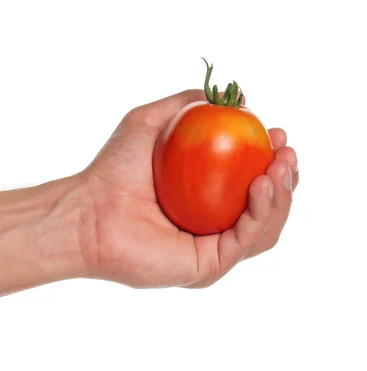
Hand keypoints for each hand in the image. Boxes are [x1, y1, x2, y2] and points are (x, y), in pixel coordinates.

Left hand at [78, 90, 298, 287]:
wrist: (88, 209)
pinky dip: (261, 214)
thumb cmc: (113, 168)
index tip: (279, 135)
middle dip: (285, 179)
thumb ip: (188, 104)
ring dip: (281, 197)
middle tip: (286, 152)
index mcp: (203, 200)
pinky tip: (261, 184)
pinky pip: (245, 242)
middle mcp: (210, 227)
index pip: (251, 184)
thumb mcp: (151, 120)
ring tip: (277, 168)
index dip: (272, 161)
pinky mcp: (206, 267)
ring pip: (264, 228)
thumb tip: (238, 98)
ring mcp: (210, 250)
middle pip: (266, 209)